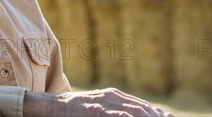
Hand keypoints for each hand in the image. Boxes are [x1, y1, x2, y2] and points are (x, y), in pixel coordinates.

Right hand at [23, 87, 174, 116]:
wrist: (53, 107)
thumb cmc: (77, 113)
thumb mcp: (100, 110)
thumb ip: (117, 112)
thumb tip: (135, 115)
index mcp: (115, 97)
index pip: (142, 106)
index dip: (158, 114)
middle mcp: (112, 97)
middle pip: (141, 108)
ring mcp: (103, 102)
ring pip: (131, 111)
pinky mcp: (94, 109)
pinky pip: (113, 114)